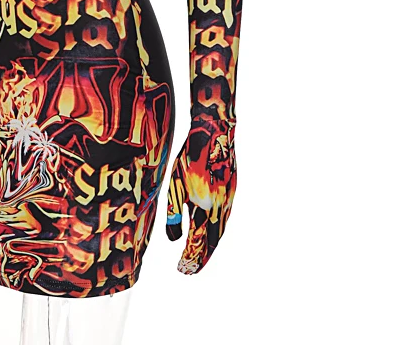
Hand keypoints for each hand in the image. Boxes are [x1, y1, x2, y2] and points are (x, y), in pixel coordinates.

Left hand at [166, 117, 236, 273]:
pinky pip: (224, 216)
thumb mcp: (175, 185)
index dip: (191, 258)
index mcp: (207, 209)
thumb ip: (174, 213)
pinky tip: (208, 227)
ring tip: (198, 253)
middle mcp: (222, 208)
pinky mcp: (230, 189)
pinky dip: (215, 229)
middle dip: (200, 256)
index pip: (198, 243)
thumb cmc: (190, 157)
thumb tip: (173, 240)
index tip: (183, 271)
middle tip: (190, 268)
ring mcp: (229, 199)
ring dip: (208, 244)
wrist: (214, 133)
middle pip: (212, 241)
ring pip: (219, 229)